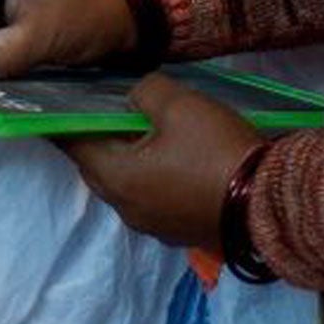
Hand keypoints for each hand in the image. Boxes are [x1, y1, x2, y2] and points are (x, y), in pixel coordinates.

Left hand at [60, 74, 260, 249]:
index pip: (75, 145)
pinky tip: (169, 159)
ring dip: (126, 160)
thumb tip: (134, 100)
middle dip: (97, 139)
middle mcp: (126, 208)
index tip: (57, 102)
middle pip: (98, 168)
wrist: (266, 203)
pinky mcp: (178, 231)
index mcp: (116, 178)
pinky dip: (150, 177)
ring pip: (126, 185)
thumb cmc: (214, 150)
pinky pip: (151, 198)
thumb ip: (144, 93)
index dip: (66, 120)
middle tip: (103, 110)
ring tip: (138, 131)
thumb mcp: (178, 104)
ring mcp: (153, 225)